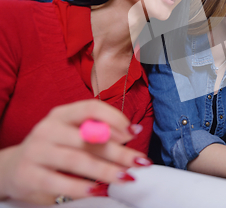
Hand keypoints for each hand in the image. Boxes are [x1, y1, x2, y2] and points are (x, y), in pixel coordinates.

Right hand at [0, 100, 150, 203]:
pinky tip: (98, 189)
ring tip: (126, 177)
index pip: (91, 108)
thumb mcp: (74, 133)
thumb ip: (100, 131)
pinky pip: (59, 182)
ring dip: (105, 170)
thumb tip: (134, 131)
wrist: (14, 168)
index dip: (115, 119)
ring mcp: (36, 151)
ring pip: (77, 160)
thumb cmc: (56, 148)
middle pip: (88, 138)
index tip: (134, 133)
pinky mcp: (28, 175)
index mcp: (62, 114)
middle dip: (119, 151)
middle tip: (141, 162)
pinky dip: (80, 187)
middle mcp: (48, 129)